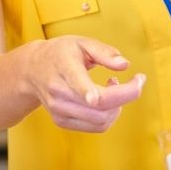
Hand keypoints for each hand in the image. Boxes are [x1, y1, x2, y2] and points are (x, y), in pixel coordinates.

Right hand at [20, 36, 144, 132]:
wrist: (32, 70)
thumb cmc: (62, 53)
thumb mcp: (82, 42)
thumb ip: (104, 52)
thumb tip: (124, 65)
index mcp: (64, 68)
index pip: (77, 83)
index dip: (90, 91)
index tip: (107, 88)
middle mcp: (59, 93)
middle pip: (99, 106)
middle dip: (128, 94)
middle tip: (138, 79)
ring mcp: (59, 110)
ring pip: (101, 120)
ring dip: (119, 105)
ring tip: (114, 85)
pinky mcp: (62, 122)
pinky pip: (97, 127)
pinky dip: (110, 115)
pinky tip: (105, 98)